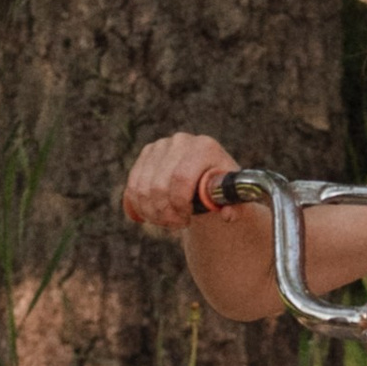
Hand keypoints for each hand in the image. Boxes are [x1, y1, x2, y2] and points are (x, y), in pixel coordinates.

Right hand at [122, 133, 237, 233]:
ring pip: (141, 189)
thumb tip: (227, 214)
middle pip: (158, 185)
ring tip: (167, 221)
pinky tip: (149, 217)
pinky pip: (132, 187)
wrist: (209, 177)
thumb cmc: (222, 189)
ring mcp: (160, 146)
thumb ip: (234, 206)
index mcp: (205, 147)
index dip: (179, 204)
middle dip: (165, 213)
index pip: (181, 177)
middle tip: (177, 224)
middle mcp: (180, 141)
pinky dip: (137, 207)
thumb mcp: (233, 198)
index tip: (186, 219)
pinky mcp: (145, 155)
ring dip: (152, 213)